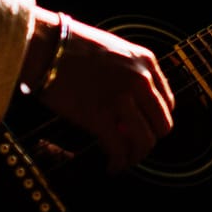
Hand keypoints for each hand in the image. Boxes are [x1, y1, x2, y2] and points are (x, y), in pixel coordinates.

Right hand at [22, 9, 174, 172]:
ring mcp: (122, 99)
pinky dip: (118, 162)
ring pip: (145, 141)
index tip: (142, 128)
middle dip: (148, 139)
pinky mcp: (100, 116)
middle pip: (161, 125)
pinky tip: (112, 166)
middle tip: (132, 147)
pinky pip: (119, 149)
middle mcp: (141, 80)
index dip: (154, 121)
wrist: (45, 45)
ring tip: (123, 160)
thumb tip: (130, 105)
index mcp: (146, 62)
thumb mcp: (114, 50)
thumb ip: (129, 74)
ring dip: (135, 156)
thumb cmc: (70, 46)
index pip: (167, 103)